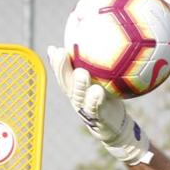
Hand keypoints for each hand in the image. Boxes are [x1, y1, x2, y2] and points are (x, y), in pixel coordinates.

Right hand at [47, 46, 152, 165]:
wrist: (114, 125)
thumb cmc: (108, 98)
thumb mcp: (103, 82)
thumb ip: (98, 67)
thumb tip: (95, 44)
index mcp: (75, 88)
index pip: (63, 74)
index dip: (57, 62)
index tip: (55, 48)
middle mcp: (76, 98)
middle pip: (66, 82)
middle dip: (61, 68)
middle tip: (61, 53)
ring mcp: (85, 108)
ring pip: (79, 95)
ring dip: (79, 84)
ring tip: (81, 72)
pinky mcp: (96, 118)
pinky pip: (95, 107)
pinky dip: (95, 100)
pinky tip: (97, 91)